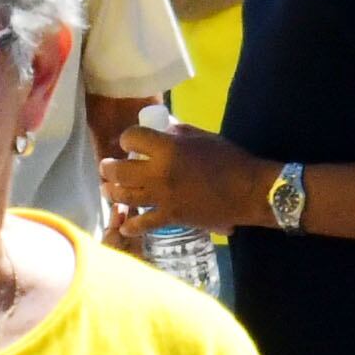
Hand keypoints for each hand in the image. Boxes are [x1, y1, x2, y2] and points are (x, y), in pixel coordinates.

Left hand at [101, 120, 265, 234]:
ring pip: (125, 196)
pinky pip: (144, 224)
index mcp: (168, 148)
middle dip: (109, 167)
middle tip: (107, 166)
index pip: (132, 138)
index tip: (129, 141)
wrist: (248, 191)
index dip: (127, 138)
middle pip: (120, 170)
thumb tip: (161, 129)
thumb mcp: (202, 137)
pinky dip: (131, 226)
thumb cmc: (229, 159)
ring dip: (112, 192)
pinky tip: (124, 225)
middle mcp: (159, 173)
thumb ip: (177, 131)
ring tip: (108, 189)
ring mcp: (163, 197)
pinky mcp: (171, 217)